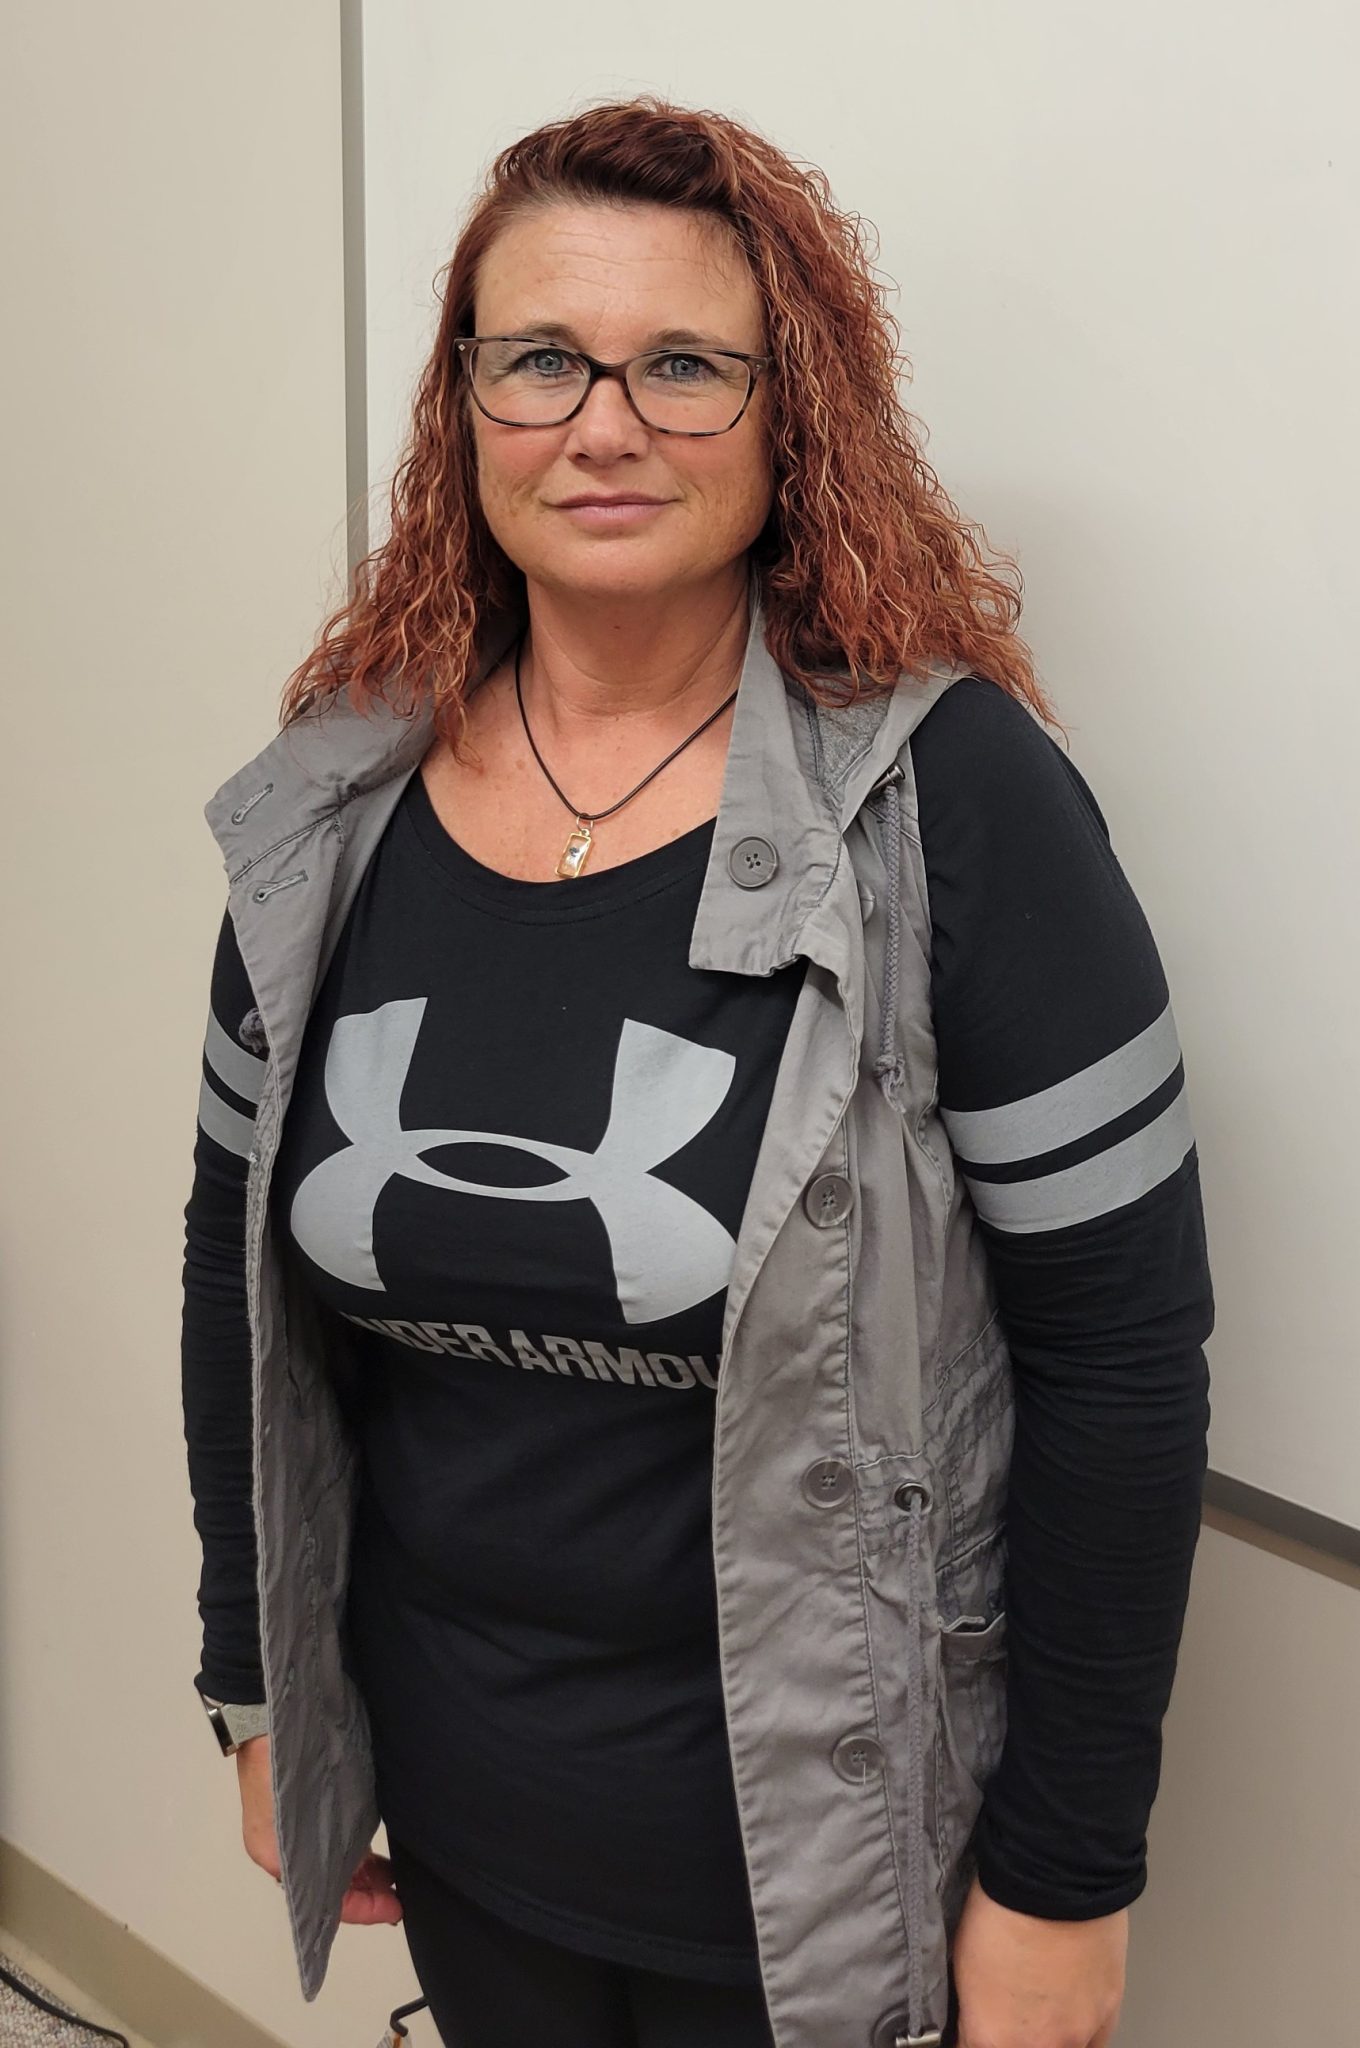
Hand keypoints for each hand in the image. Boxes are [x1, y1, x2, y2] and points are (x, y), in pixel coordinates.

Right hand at [235, 1736, 402, 1923]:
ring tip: (396, 1877)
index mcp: (280, 1860)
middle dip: (367, 1894)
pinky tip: (380, 1850)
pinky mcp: (316, 1804)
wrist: (268, 1717)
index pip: (326, 1903)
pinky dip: (359, 1850)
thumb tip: (352, 1881)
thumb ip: (317, 1857)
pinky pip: (340, 1837)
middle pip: (333, 1886)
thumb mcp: (287, 1829)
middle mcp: (292, 1849)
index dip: (362, 1909)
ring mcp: (304, 1826)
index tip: (395, 1909)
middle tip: (402, 1895)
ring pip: (339, 1863)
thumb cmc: (280, 1771)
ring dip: (365, 1874)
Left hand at [951, 1873, 1125, 2046]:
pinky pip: (1093, 2041)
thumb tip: (975, 2019)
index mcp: (992, 2035)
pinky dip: (1080, 2031)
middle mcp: (1038, 2047)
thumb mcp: (964, 1962)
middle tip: (1009, 2011)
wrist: (1054, 1876)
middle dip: (1010, 2036)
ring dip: (1048, 2037)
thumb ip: (974, 2009)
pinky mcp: (1108, 2016)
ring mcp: (1077, 2035)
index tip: (974, 2025)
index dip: (973, 2035)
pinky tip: (1069, 2010)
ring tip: (1039, 2006)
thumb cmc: (1004, 1908)